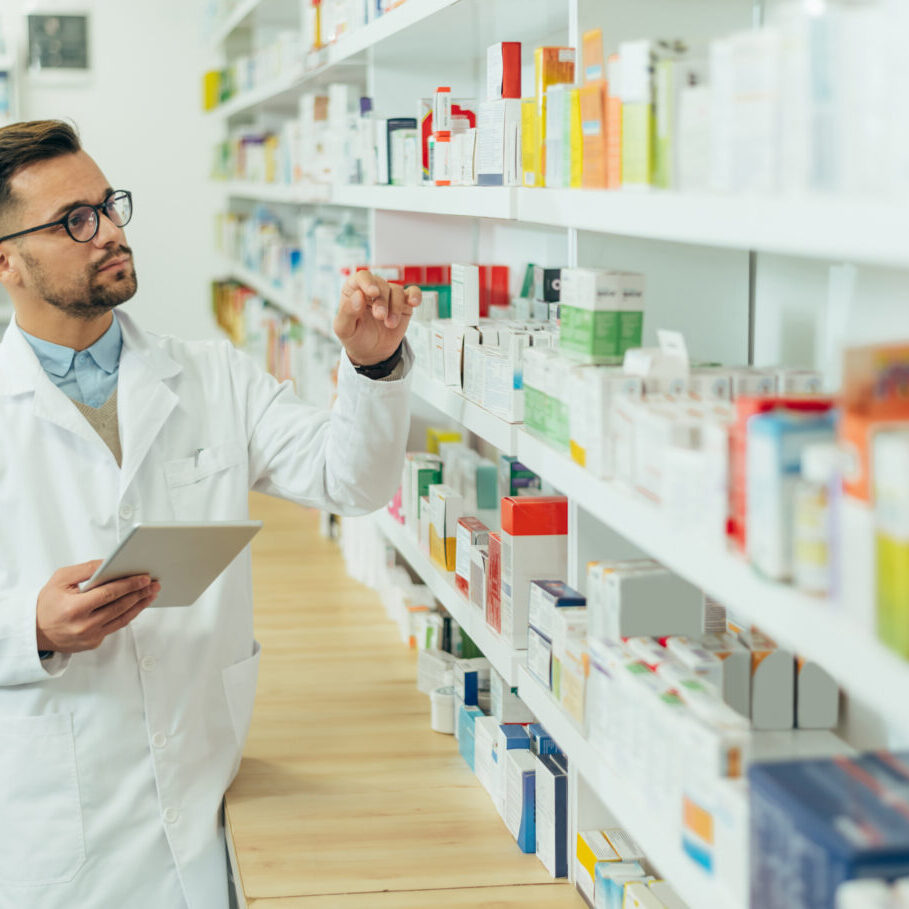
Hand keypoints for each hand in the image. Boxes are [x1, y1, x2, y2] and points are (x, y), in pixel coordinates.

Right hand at [36, 561, 160, 653]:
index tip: (144, 578)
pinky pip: (115, 626)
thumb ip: (86, 569)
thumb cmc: (46, 603)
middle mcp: (84, 626)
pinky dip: (127, 614)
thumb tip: (110, 562)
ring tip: (151, 593)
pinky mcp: (94, 643)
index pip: (109, 594)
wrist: (34, 632)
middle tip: (153, 583)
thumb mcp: (60, 579)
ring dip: (140, 605)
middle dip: (140, 593)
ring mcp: (90, 637)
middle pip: (120, 606)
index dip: (129, 585)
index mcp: (74, 608)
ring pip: (122, 619)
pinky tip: (136, 604)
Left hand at [334, 269, 420, 366]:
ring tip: (390, 324)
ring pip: (397, 291)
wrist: (372, 353)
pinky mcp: (404, 304)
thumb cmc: (355, 337)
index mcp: (354, 290)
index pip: (362, 277)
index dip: (368, 282)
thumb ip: (347, 312)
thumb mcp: (344, 329)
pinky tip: (414, 303)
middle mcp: (373, 289)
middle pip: (381, 285)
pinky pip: (413, 293)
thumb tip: (358, 295)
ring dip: (395, 307)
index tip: (373, 293)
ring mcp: (389, 296)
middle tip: (380, 317)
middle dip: (382, 301)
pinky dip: (415, 295)